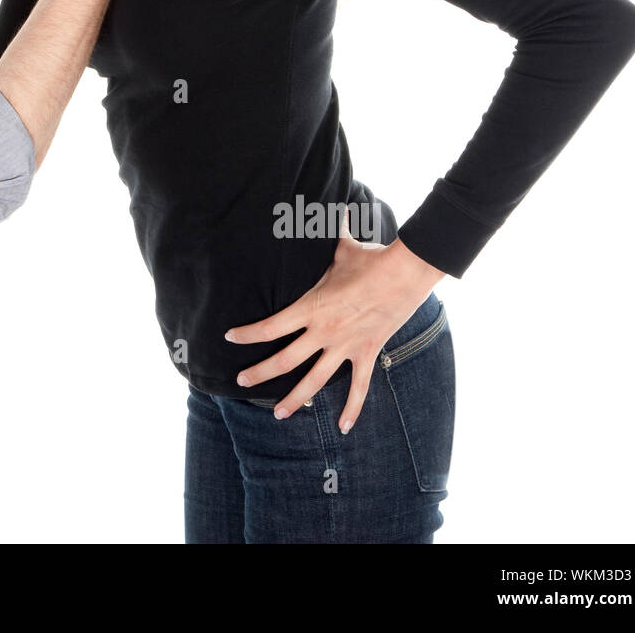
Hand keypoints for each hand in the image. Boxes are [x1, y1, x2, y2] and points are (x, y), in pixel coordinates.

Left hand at [224, 208, 445, 433]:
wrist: (404, 274)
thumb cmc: (368, 258)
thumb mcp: (340, 247)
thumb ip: (326, 233)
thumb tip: (326, 206)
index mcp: (311, 307)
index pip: (270, 326)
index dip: (248, 335)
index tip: (230, 338)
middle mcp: (324, 331)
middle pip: (285, 359)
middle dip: (260, 373)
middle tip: (241, 381)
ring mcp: (345, 346)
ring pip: (315, 380)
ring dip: (295, 399)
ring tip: (279, 414)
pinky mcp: (366, 353)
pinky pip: (358, 388)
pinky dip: (351, 409)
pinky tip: (343, 428)